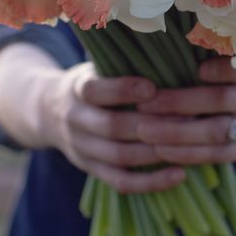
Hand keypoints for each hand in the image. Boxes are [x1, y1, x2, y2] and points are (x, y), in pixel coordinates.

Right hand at [45, 63, 187, 194]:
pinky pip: (121, 182)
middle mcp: (75, 120)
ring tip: (187, 145)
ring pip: (119, 156)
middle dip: (151, 125)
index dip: (122, 90)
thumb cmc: (91, 84)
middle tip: (188, 118)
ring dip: (155, 153)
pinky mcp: (92, 170)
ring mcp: (81, 149)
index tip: (152, 87)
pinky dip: (151, 182)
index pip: (95, 91)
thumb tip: (168, 53)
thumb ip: (121, 65)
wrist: (47, 113)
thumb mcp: (95, 67)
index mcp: (76, 90)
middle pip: (111, 127)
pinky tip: (179, 175)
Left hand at [132, 57, 235, 165]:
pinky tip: (162, 150)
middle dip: (180, 104)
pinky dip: (189, 154)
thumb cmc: (219, 71)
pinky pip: (220, 155)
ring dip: (178, 133)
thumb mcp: (216, 57)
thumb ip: (202, 51)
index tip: (199, 71)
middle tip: (144, 106)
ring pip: (219, 133)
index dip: (225, 69)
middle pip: (223, 100)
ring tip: (145, 131)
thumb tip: (165, 37)